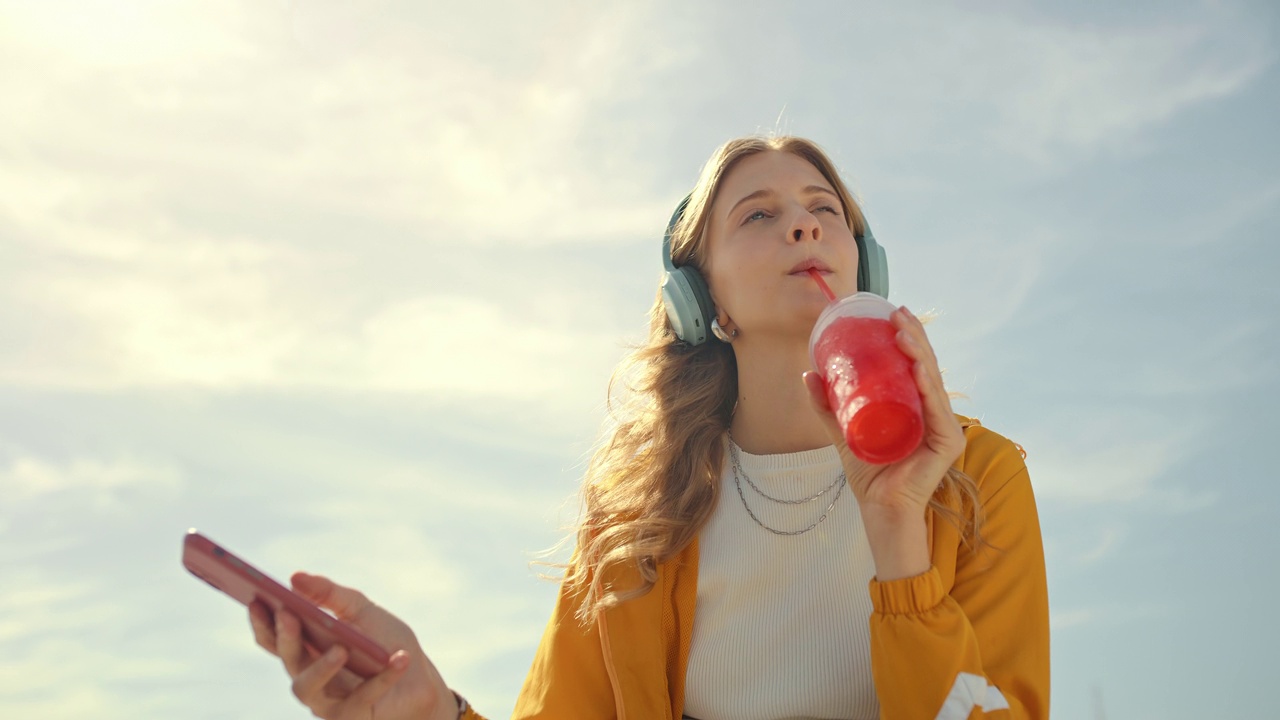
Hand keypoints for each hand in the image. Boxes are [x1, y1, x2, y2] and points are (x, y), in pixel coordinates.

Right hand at [248, 572, 458, 719]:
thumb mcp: (361, 610)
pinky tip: (398, 658)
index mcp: (307, 650)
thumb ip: (329, 594)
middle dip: (286, 638)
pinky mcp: (352, 717)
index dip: (262, 621)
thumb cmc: (385, 642)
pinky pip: (362, 698)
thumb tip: (295, 577)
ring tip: (341, 648)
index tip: (256, 598)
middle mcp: (309, 678)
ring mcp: (327, 702)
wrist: (419, 680)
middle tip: (289, 614)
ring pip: (308, 688)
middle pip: (289, 660)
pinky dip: (383, 678)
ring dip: (322, 667)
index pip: (274, 639)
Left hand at [804, 306, 964, 577]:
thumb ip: (826, 405)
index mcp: (919, 406)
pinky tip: (920, 369)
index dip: (908, 337)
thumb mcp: (841, 429)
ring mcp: (946, 426)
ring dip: (920, 353)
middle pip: (928, 366)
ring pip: (934, 380)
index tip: (893, 313)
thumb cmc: (868, 471)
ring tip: (902, 332)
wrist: (879, 507)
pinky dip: (929, 386)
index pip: (917, 365)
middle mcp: (937, 412)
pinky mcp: (949, 442)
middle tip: (896, 314)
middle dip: (914, 336)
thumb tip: (807, 372)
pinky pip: (939, 409)